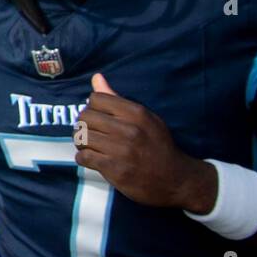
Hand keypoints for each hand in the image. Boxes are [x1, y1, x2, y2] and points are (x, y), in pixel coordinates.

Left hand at [74, 73, 215, 211]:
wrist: (175, 179)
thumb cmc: (158, 145)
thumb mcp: (145, 118)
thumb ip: (117, 99)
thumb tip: (96, 78)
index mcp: (136, 113)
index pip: (96, 99)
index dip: (92, 108)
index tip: (98, 118)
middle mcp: (128, 129)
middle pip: (85, 117)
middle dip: (83, 125)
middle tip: (91, 133)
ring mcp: (120, 150)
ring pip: (81, 137)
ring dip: (81, 142)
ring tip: (90, 146)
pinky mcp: (114, 169)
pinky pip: (84, 157)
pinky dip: (83, 158)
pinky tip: (92, 159)